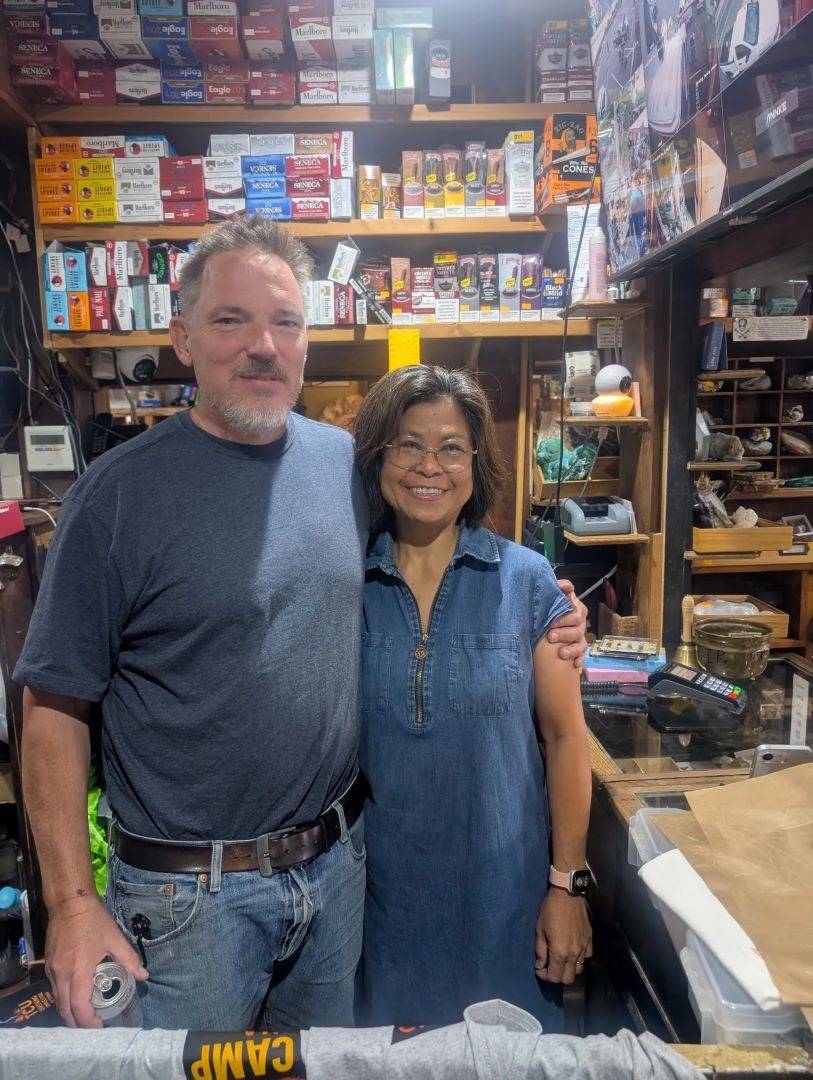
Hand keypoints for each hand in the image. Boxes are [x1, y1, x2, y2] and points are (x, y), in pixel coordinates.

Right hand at [45, 894, 147, 1027]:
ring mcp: (52, 971)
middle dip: (78, 1024)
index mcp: (79, 969)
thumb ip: (129, 959)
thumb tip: (143, 976)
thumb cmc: (93, 920)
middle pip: (65, 1010)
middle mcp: (61, 974)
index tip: (100, 1026)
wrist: (69, 902)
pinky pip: (55, 990)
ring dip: (70, 1013)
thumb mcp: (114, 938)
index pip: (79, 1006)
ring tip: (86, 1016)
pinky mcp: (47, 966)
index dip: (89, 1022)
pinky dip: (65, 999)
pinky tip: (77, 997)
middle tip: (93, 1027)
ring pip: (58, 1001)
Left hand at [535, 888, 592, 983]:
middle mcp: (574, 954)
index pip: (554, 977)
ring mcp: (584, 948)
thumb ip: (540, 951)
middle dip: (557, 976)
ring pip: (579, 969)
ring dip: (569, 968)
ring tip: (561, 959)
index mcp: (560, 953)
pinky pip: (586, 957)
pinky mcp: (590, 940)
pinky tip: (572, 949)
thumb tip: (540, 965)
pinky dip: (579, 958)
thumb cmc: (550, 911)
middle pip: (568, 979)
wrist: (568, 895)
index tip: (540, 968)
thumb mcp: (540, 930)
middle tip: (550, 966)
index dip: (545, 976)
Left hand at [549, 579, 588, 668]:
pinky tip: (574, 665)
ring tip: (562, 654)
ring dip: (572, 649)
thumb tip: (567, 586)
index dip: (565, 619)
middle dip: (564, 634)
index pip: (577, 613)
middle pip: (578, 629)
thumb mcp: (553, 594)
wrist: (545, 618)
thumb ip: (559, 588)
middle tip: (550, 637)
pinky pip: (581, 656)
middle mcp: (580, 623)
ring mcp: (579, 637)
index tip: (552, 623)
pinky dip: (579, 660)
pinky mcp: (577, 649)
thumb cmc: (550, 604)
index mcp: (577, 609)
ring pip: (581, 644)